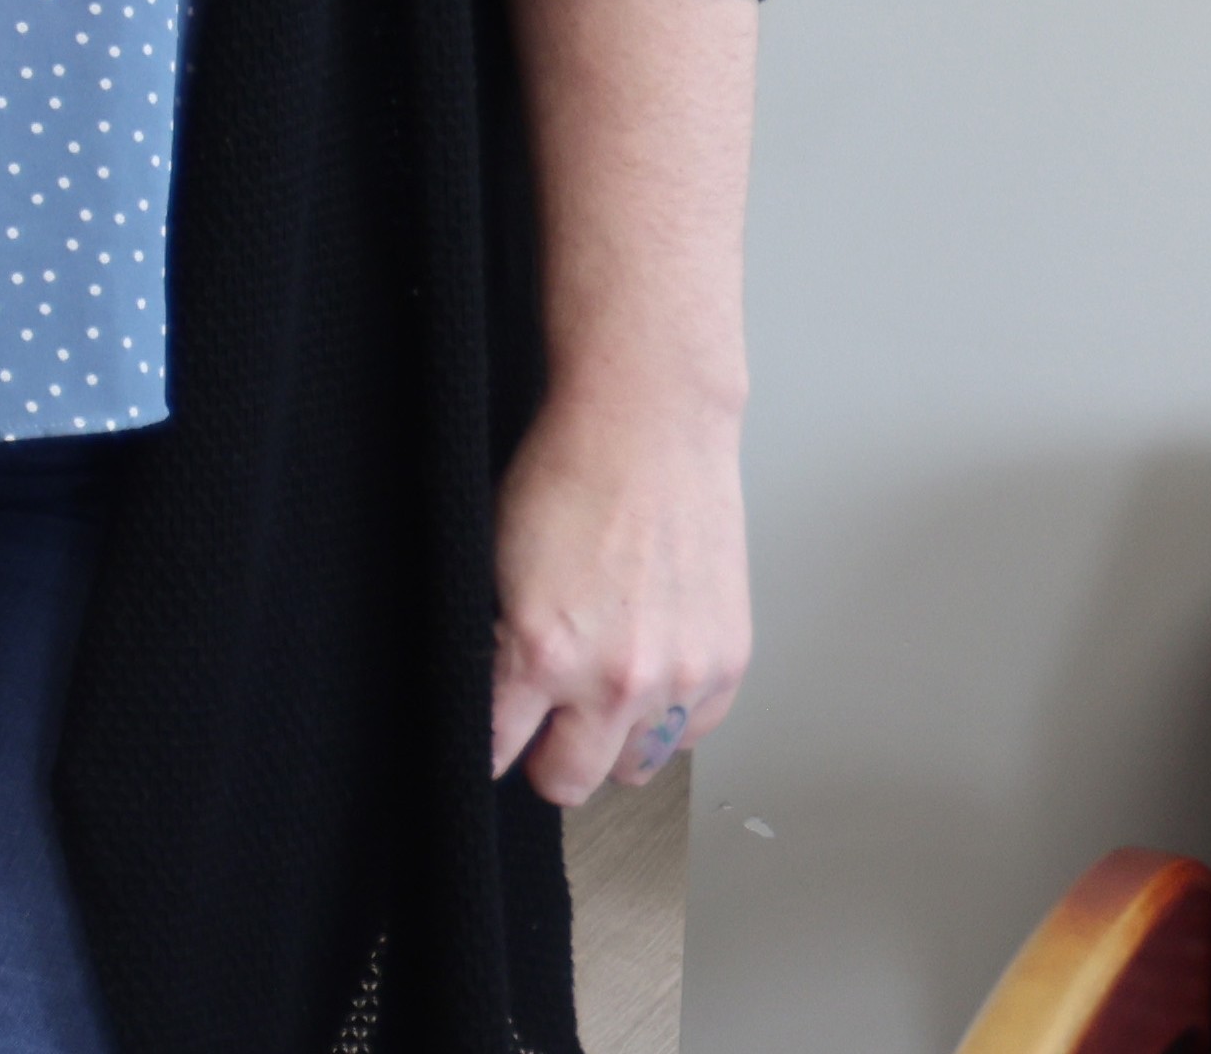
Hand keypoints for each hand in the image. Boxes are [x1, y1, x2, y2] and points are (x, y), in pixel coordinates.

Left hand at [489, 380, 751, 800]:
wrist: (647, 430)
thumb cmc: (566, 480)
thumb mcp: (494, 567)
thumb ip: (500, 645)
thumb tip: (492, 696)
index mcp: (545, 654)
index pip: (498, 750)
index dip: (484, 750)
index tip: (484, 748)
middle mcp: (618, 679)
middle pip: (570, 781)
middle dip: (545, 761)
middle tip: (539, 729)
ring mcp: (680, 676)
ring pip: (634, 769)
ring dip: (610, 744)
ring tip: (595, 700)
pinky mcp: (726, 664)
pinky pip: (690, 734)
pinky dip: (666, 719)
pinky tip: (646, 677)